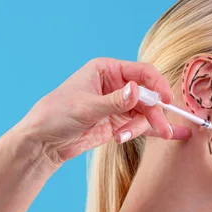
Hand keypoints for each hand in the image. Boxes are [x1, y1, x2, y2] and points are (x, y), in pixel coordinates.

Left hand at [16, 57, 191, 166]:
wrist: (43, 141)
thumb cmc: (56, 114)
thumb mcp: (85, 107)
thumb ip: (114, 101)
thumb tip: (137, 90)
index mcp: (107, 70)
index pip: (142, 72)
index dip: (158, 85)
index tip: (167, 100)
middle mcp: (116, 84)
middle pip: (148, 95)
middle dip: (153, 113)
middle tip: (161, 129)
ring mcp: (119, 104)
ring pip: (145, 112)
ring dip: (141, 126)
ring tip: (122, 137)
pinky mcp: (119, 121)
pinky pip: (140, 125)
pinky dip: (149, 131)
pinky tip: (168, 137)